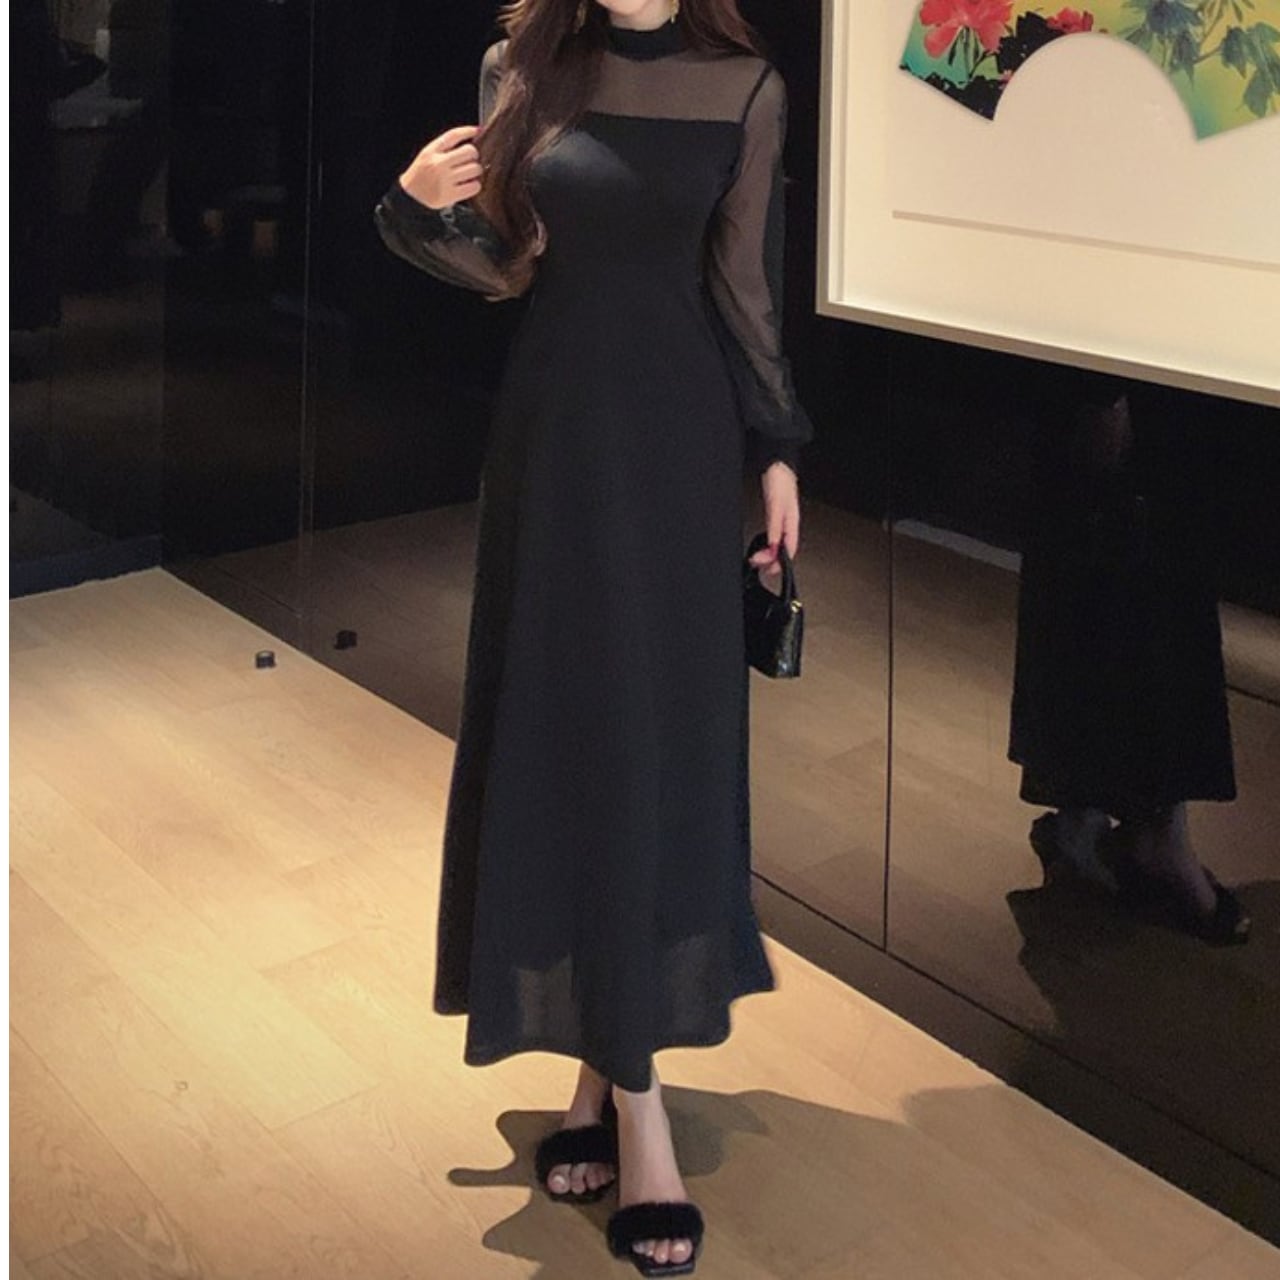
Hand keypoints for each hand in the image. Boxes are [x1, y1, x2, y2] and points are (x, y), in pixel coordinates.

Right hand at [398, 124, 485, 209]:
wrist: (410, 197)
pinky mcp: (450, 195)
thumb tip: (469, 142)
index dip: (468, 131)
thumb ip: (444, 148)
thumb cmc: (420, 176)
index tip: (477, 130)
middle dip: (473, 156)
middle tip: (470, 161)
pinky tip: (469, 185)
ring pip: (474, 169)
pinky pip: (473, 187)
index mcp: (431, 151)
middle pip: (469, 151)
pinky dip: (475, 185)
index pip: (453, 135)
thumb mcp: (426, 155)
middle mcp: (438, 164)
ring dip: (475, 171)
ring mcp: (444, 180)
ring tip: (469, 174)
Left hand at [748, 460, 799, 581]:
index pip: (788, 551)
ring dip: (768, 554)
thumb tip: (772, 547)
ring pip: (778, 544)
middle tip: (756, 563)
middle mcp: (788, 524)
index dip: (779, 564)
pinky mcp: (776, 515)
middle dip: (771, 561)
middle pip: (783, 550)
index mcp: (791, 523)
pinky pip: (774, 536)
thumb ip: (774, 527)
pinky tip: (763, 545)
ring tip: (757, 558)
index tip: (766, 570)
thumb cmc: (780, 481)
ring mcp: (782, 520)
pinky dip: (768, 544)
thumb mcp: (775, 506)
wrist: (776, 464)